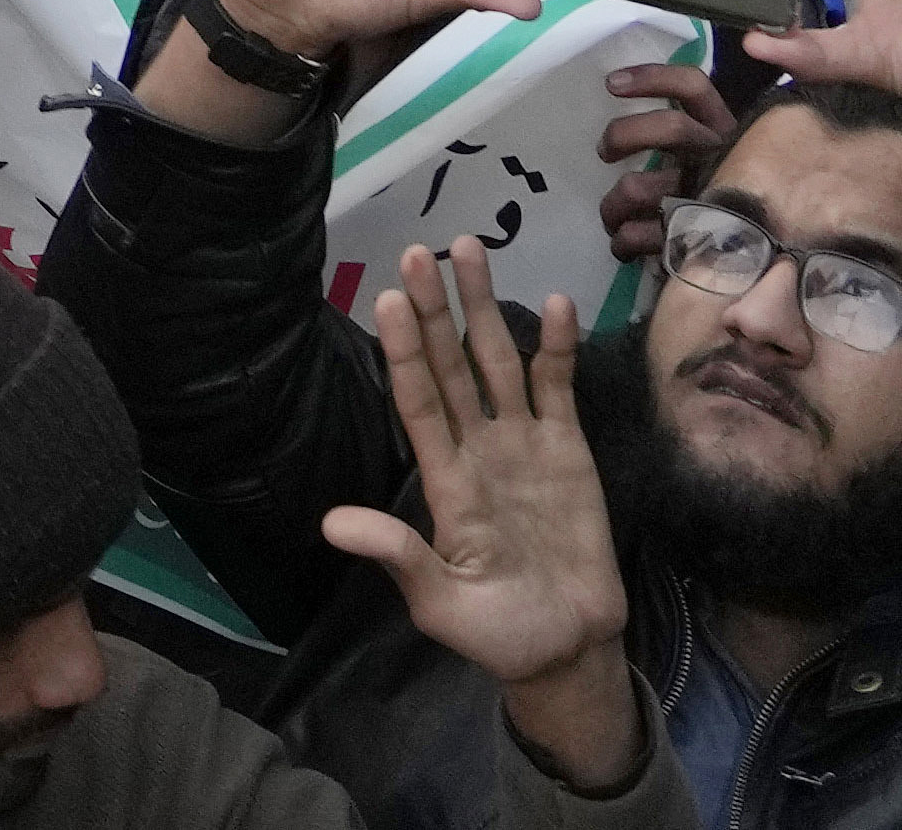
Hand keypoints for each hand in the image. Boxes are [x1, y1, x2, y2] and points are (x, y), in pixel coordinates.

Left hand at [315, 251, 633, 766]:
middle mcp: (478, 448)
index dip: (405, 352)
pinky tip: (556, 303)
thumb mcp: (441, 604)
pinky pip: (559, 389)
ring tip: (472, 248)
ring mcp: (524, 445)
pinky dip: (559, 347)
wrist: (569, 652)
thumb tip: (331, 524)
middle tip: (419, 250)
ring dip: (487, 309)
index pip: (418, 401)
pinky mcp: (570, 453)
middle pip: (452, 365)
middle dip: (437, 310)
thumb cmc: (499, 635)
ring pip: (500, 362)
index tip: (390, 298)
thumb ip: (398, 557)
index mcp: (444, 481)